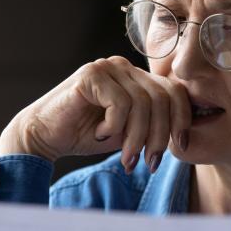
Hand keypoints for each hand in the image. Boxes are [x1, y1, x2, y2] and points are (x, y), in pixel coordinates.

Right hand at [0, 56, 190, 172]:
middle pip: (163, 98)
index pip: (175, 91)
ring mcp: (107, 67)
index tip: (181, 147)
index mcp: (137, 77)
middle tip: (148, 162)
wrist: (43, 137)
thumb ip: (154, 126)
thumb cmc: (86, 135)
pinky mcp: (90, 75)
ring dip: (137, 138)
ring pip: (143, 103)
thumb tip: (187, 136)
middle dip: (159, 136)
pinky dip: (114, 126)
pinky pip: (120, 103)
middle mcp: (124, 67)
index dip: (182, 120)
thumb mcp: (130, 132)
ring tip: (126, 157)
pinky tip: (100, 134)